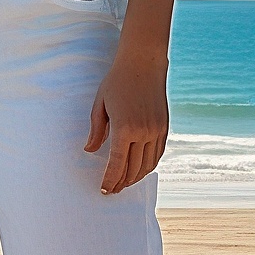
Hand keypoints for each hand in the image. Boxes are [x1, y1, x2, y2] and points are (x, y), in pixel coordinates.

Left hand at [83, 45, 169, 195]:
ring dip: (135, 178)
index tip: (104, 190)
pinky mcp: (164, 128)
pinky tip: (139, 170)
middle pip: (133, 169)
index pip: (117, 164)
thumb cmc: (117, 82)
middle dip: (121, 183)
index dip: (110, 180)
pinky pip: (157, 155)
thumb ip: (96, 130)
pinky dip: (148, 167)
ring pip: (147, 165)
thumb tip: (90, 150)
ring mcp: (156, 131)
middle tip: (112, 190)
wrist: (143, 64)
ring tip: (124, 183)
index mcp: (125, 128)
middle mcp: (143, 132)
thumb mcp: (100, 105)